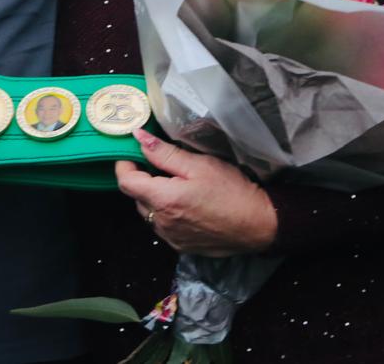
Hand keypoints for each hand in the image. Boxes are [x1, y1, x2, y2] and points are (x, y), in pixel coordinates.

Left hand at [116, 127, 277, 256]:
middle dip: (142, 179)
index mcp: (163, 200)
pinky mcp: (181, 246)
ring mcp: (170, 237)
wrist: (258, 224)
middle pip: (136, 197)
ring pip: (149, 213)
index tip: (132, 152)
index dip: (124, 164)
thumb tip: (138, 137)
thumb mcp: (199, 165)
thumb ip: (165, 153)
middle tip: (161, 165)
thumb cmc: (232, 191)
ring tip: (176, 184)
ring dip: (154, 197)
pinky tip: (185, 204)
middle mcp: (161, 223)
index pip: (126, 181)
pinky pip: (162, 227)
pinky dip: (166, 213)